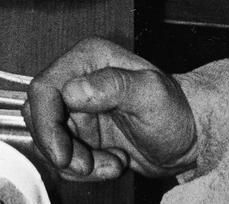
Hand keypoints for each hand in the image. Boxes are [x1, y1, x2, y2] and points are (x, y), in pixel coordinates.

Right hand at [23, 38, 197, 180]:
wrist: (188, 139)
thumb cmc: (176, 110)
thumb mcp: (150, 94)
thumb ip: (113, 86)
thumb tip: (73, 90)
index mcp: (88, 59)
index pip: (44, 88)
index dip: (46, 124)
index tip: (62, 155)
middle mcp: (78, 79)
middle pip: (40, 117)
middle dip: (61, 148)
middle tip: (88, 165)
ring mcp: (77, 108)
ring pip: (49, 141)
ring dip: (77, 163)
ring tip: (112, 163)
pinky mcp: (81, 133)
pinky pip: (65, 156)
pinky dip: (85, 170)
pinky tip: (113, 162)